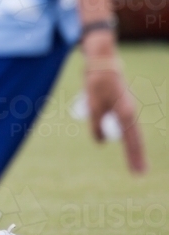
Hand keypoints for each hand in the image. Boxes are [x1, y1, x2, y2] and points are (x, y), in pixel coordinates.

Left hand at [82, 31, 145, 173]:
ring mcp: (126, 108)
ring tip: (136, 164)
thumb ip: (96, 125)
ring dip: (130, 146)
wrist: (101, 61)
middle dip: (136, 156)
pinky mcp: (120, 104)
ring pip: (129, 132)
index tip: (139, 173)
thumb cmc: (97, 82)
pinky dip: (124, 134)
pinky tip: (123, 139)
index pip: (132, 140)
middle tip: (140, 173)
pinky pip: (122, 123)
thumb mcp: (93, 105)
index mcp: (126, 113)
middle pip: (134, 139)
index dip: (134, 157)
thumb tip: (100, 142)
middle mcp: (130, 112)